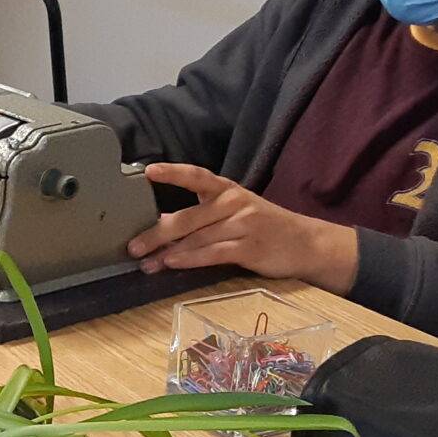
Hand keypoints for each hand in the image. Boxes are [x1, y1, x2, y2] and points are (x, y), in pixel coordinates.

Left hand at [127, 164, 360, 293]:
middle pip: (188, 217)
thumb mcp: (233, 213)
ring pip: (197, 238)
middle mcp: (233, 203)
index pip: (196, 176)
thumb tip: (160, 222)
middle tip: (132, 246)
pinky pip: (213, 253)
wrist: (306, 243)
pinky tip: (173, 263)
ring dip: (168, 253)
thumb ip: (201, 216)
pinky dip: (190, 259)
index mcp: (227, 190)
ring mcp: (242, 224)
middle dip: (156, 233)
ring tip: (146, 264)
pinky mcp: (249, 247)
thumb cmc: (262, 227)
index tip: (148, 172)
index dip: (172, 173)